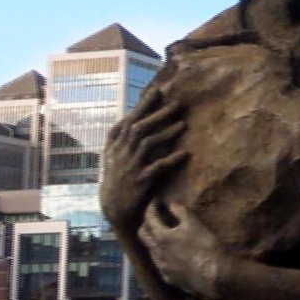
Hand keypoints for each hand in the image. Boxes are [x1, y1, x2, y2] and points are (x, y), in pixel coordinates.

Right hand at [101, 88, 187, 229]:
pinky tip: (185, 154)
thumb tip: (132, 116)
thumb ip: (122, 137)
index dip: (142, 105)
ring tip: (183, 125)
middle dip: (158, 114)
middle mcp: (121, 153)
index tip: (156, 90)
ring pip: (147, 144)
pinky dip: (171, 160)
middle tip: (177, 103)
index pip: (129, 120)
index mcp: (115, 145)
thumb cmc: (119, 178)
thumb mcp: (115, 155)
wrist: (114, 208)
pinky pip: (157, 168)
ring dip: (166, 133)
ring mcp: (130, 167)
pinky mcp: (140, 182)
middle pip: (139, 128)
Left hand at [139, 202, 226, 299]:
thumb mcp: (195, 225)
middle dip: (146, 225)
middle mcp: (156, 253)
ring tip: (163, 238)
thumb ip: (181, 212)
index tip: (154, 203)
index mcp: (161, 237)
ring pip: (151, 252)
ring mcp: (162, 268)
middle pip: (143, 236)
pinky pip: (162, 265)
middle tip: (152, 219)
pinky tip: (172, 257)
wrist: (214, 276)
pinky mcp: (169, 279)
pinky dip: (164, 257)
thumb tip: (171, 203)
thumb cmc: (205, 247)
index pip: (150, 219)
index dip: (151, 208)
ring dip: (154, 242)